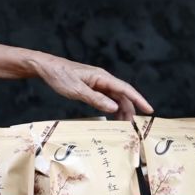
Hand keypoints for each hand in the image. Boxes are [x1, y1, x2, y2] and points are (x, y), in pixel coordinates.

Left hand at [27, 53, 152, 119]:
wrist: (46, 67)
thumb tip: (114, 108)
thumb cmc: (60, 76)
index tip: (149, 110)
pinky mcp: (91, 86)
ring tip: (122, 124)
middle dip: (129, 110)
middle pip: (122, 95)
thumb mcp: (77, 90)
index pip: (126, 89)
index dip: (139, 100)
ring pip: (114, 97)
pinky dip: (110, 107)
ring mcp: (97, 83)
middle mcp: (102, 79)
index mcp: (102, 77)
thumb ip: (96, 99)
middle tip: (132, 126)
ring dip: (120, 110)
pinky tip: (111, 116)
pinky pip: (105, 98)